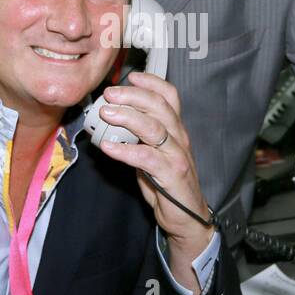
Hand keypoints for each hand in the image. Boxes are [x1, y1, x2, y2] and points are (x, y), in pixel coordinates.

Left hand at [94, 71, 212, 255]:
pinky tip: (109, 148)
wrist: (187, 217)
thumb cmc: (167, 183)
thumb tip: (110, 119)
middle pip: (160, 106)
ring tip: (106, 113)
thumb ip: (138, 136)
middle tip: (109, 94)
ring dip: (128, 117)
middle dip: (133, 96)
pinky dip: (126, 150)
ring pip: (155, 127)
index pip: (170, 96)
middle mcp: (179, 137)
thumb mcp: (152, 153)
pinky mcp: (172, 175)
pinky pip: (147, 157)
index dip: (152, 82)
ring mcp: (177, 155)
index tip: (131, 76)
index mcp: (176, 129)